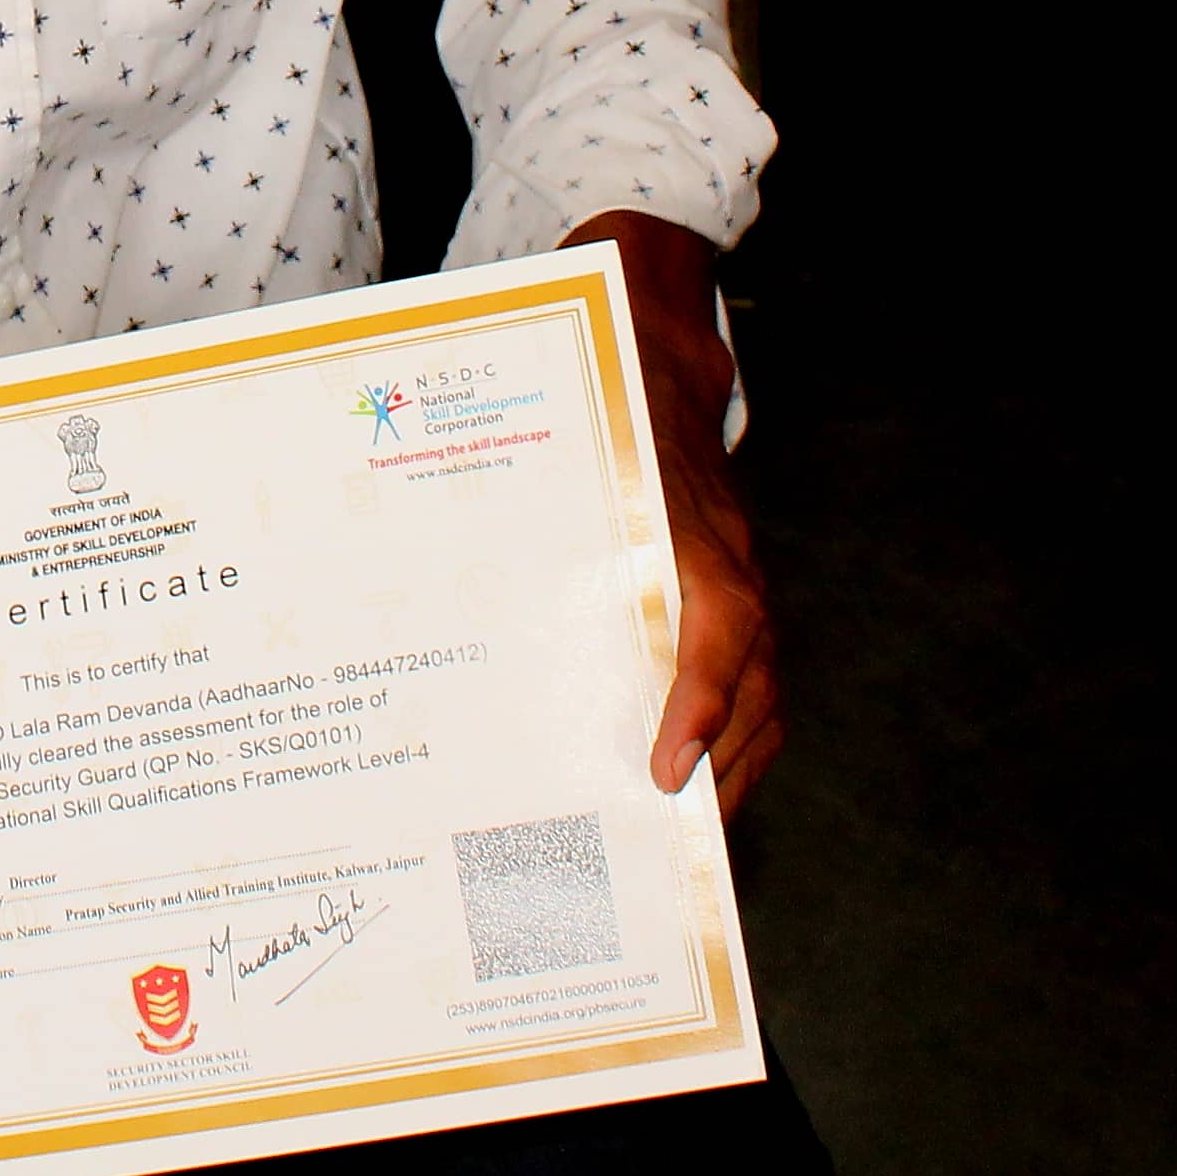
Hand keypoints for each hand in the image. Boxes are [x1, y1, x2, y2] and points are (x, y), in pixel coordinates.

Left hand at [560, 213, 781, 816]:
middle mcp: (724, 557)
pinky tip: (676, 767)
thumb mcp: (573, 419)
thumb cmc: (602, 387)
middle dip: (719, 767)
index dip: (700, 700)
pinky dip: (725, 729)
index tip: (666, 767)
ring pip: (760, 688)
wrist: (656, 340)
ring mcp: (734, 575)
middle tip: (662, 835)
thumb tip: (417, 485)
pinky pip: (747, 671)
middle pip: (754, 684)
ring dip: (728, 763)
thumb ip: (516, 464)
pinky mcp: (724, 584)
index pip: (722, 622)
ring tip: (674, 829)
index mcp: (686, 522)